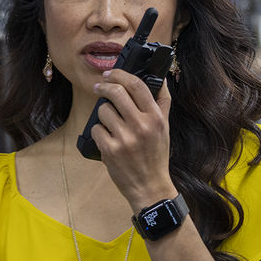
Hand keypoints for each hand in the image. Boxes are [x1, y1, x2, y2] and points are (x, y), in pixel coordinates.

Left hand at [90, 69, 177, 209]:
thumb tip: (161, 78)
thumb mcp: (165, 127)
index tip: (110, 73)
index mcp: (155, 117)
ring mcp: (124, 138)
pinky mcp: (110, 151)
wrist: (149, 186)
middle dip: (104, 86)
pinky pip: (96, 130)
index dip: (120, 74)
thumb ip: (162, 102)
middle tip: (98, 87)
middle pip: (116, 92)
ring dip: (102, 114)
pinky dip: (98, 132)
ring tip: (110, 123)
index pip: (137, 85)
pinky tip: (107, 139)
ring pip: (103, 111)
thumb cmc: (156, 155)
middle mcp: (141, 126)